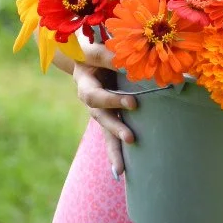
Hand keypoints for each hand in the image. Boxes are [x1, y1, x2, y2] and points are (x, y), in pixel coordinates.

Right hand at [72, 37, 134, 177]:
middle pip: (99, 117)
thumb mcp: (98, 49)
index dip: (113, 100)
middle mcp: (89, 99)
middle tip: (130, 138)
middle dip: (115, 128)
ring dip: (113, 148)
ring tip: (122, 169)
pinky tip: (119, 173)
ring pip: (104, 131)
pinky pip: (109, 138)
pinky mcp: (107, 117)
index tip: (133, 104)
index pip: (95, 94)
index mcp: (84, 82)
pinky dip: (114, 155)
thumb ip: (112, 55)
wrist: (84, 57)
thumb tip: (137, 61)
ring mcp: (97, 110)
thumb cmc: (95, 49)